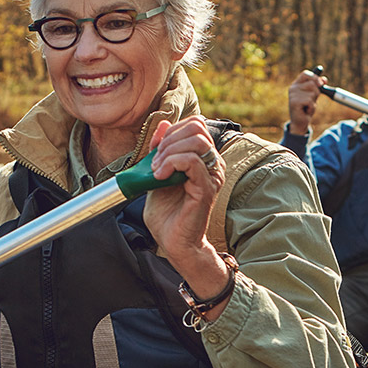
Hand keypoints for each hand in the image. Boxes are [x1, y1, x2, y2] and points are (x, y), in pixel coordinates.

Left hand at [144, 116, 230, 319]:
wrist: (172, 242)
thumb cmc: (167, 214)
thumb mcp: (157, 173)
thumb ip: (161, 150)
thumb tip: (163, 125)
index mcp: (203, 159)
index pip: (195, 125)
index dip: (172, 131)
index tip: (156, 151)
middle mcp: (212, 164)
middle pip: (196, 129)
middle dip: (169, 140)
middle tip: (155, 162)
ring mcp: (212, 175)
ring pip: (196, 141)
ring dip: (169, 151)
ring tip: (157, 170)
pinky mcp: (206, 188)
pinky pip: (191, 161)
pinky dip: (171, 163)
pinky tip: (160, 176)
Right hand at [286, 69, 328, 133]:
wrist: (300, 122)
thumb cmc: (306, 108)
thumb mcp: (313, 95)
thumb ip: (318, 86)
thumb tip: (324, 79)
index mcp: (296, 84)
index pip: (306, 73)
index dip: (315, 77)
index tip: (322, 83)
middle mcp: (293, 88)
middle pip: (312, 83)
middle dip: (316, 93)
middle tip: (311, 100)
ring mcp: (293, 95)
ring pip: (312, 93)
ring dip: (313, 101)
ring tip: (307, 106)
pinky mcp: (294, 102)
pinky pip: (310, 101)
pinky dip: (311, 107)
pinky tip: (306, 110)